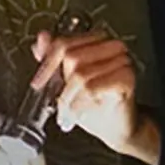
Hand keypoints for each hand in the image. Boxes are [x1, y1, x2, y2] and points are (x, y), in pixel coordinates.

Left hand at [32, 31, 149, 160]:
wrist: (117, 126)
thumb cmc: (94, 103)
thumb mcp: (67, 81)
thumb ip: (54, 58)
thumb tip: (41, 39)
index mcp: (96, 41)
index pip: (64, 43)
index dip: (47, 63)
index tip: (37, 83)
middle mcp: (110, 46)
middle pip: (71, 56)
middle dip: (61, 86)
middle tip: (59, 105)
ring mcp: (122, 60)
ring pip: (80, 74)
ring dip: (69, 99)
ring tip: (68, 114)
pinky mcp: (127, 78)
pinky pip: (92, 87)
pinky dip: (81, 104)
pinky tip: (79, 114)